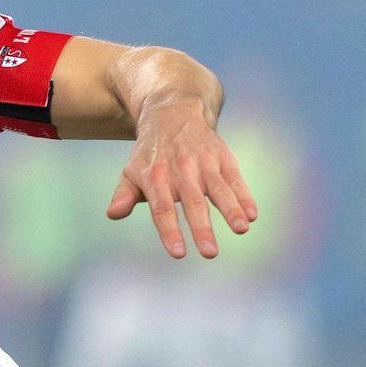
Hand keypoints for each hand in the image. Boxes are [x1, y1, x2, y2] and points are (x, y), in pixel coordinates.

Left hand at [107, 100, 258, 257]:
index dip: (170, 231)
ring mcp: (204, 163)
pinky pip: (235, 178)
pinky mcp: (223, 157)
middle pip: (193, 203)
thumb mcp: (131, 171)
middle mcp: (181, 170)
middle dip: (202, 228)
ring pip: (218, 189)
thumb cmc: (150, 153)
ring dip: (231, 210)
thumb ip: (124, 195)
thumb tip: (113, 214)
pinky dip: (244, 195)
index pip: (162, 209)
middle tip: (210, 253)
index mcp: (155, 177)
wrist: (173, 113)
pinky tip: (252, 214)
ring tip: (241, 229)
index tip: (178, 253)